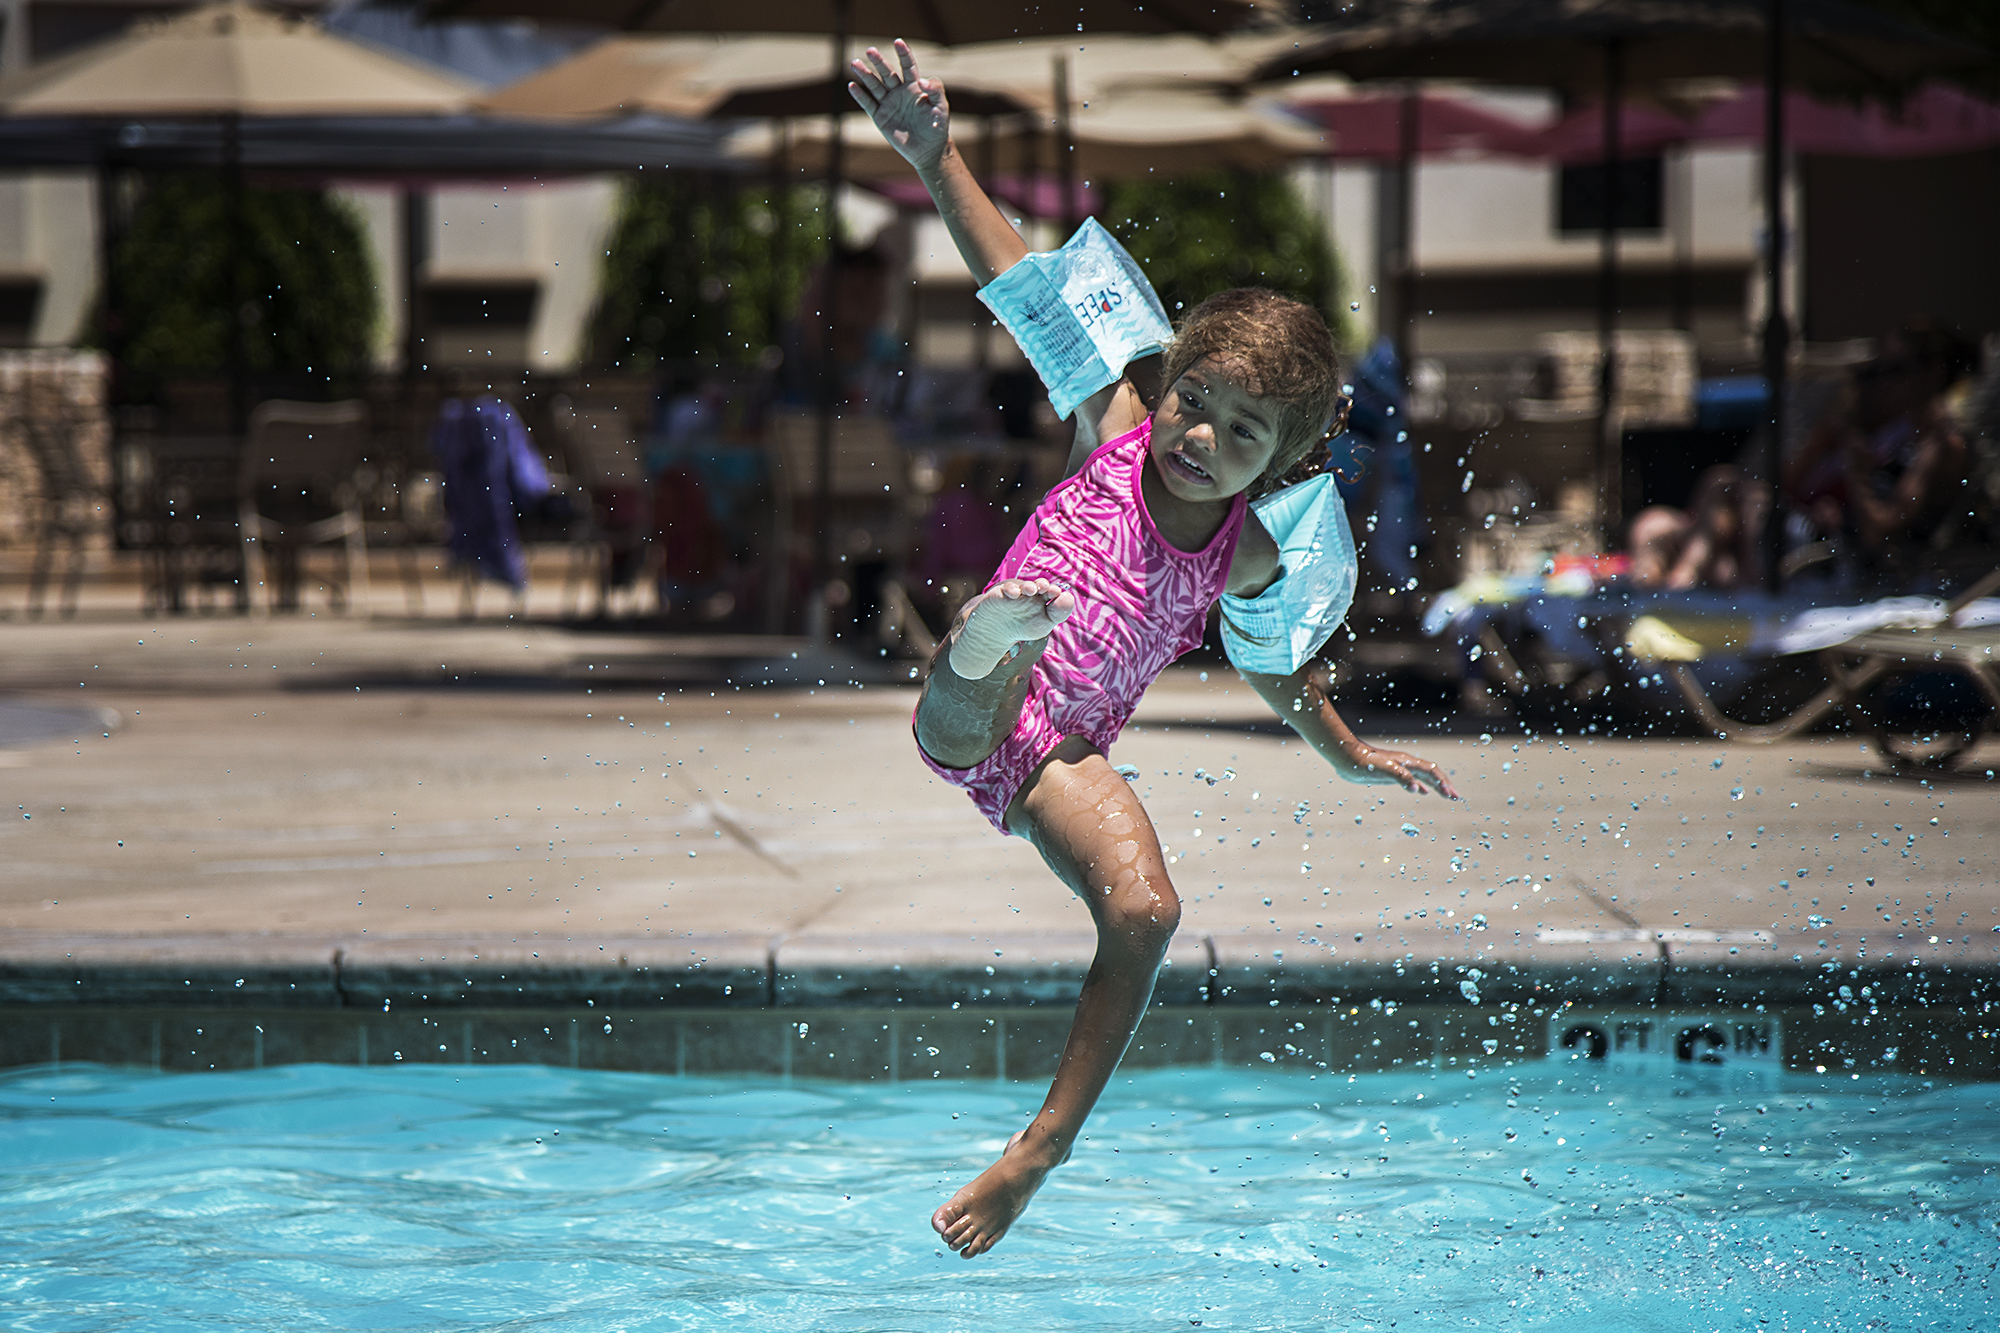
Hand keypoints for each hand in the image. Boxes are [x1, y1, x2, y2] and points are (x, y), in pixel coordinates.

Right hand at [847, 40, 950, 173]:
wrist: (928, 150)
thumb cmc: (937, 127)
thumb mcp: (941, 107)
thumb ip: (935, 90)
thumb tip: (921, 81)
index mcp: (914, 87)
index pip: (907, 66)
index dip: (903, 54)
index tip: (898, 42)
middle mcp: (899, 93)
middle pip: (887, 73)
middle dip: (879, 62)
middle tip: (870, 50)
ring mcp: (889, 104)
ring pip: (874, 86)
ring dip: (865, 75)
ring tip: (854, 63)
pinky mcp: (881, 118)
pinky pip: (868, 104)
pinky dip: (860, 96)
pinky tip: (852, 86)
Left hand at [1341, 741, 1460, 798]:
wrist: (1348, 758)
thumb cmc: (1365, 763)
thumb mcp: (1384, 770)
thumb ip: (1401, 777)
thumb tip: (1417, 788)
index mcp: (1408, 762)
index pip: (1431, 772)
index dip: (1443, 783)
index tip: (1452, 796)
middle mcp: (1406, 764)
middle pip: (1431, 774)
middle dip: (1445, 785)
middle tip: (1456, 798)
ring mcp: (1400, 768)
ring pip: (1423, 777)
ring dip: (1436, 786)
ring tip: (1447, 795)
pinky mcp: (1392, 773)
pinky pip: (1412, 779)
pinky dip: (1421, 786)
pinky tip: (1422, 792)